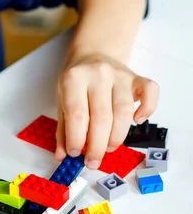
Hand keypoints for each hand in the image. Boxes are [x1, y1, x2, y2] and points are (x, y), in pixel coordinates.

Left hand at [55, 53, 158, 168]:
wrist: (92, 53)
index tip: (75, 154)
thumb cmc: (76, 81)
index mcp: (73, 78)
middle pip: (101, 117)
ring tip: (108, 147)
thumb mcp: (61, 99)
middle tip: (93, 160)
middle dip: (97, 145)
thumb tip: (63, 155)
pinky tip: (138, 121)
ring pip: (124, 111)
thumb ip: (63, 127)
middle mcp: (98, 74)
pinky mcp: (137, 77)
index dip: (77, 138)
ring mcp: (119, 75)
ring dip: (117, 136)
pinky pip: (150, 93)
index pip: (77, 114)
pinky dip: (147, 110)